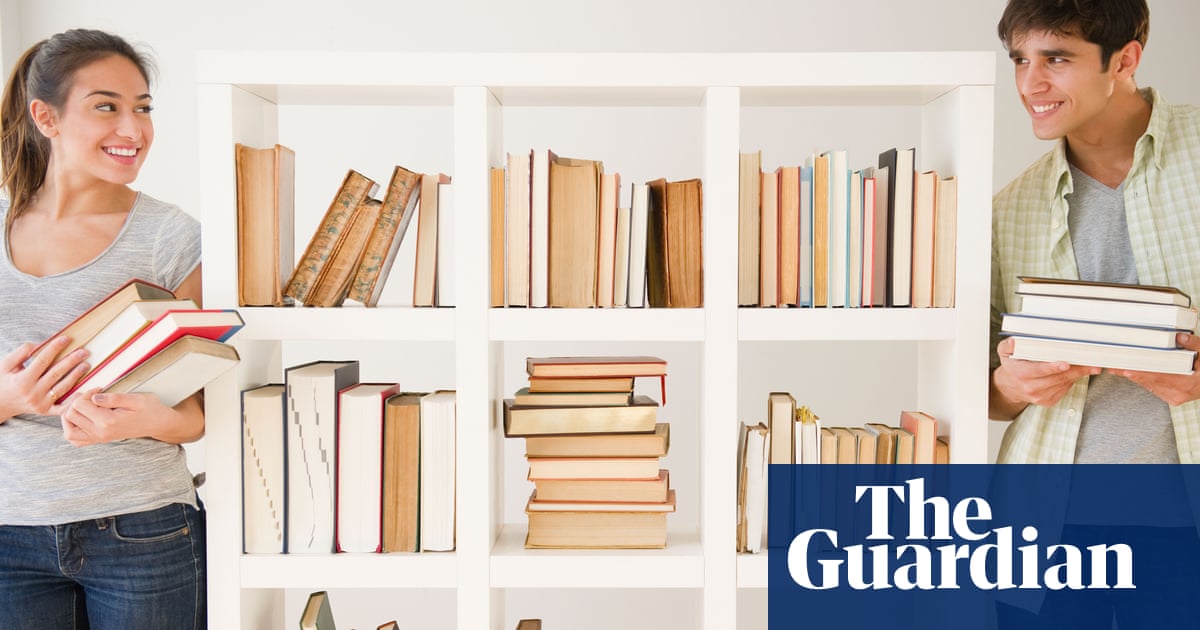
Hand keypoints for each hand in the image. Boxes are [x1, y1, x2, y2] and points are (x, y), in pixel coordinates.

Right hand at [0, 336, 89, 420]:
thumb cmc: (3, 381)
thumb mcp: (6, 365)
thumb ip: (21, 353)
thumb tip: (41, 344)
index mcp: (22, 380)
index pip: (42, 361)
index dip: (55, 348)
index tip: (67, 338)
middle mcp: (32, 393)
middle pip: (56, 373)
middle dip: (71, 361)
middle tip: (84, 351)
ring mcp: (41, 404)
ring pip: (63, 388)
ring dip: (76, 375)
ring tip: (86, 364)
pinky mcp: (46, 411)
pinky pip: (64, 407)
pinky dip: (75, 399)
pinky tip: (86, 390)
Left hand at [60, 390, 174, 446]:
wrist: (158, 424)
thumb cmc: (150, 409)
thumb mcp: (137, 398)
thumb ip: (114, 398)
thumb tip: (95, 397)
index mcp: (108, 422)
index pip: (80, 405)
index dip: (86, 393)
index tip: (99, 389)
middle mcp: (100, 433)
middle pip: (70, 416)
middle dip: (76, 402)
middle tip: (91, 395)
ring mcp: (99, 438)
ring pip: (68, 431)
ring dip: (70, 416)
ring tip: (83, 406)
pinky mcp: (99, 439)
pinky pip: (75, 440)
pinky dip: (72, 429)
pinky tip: (81, 418)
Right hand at [991, 336, 1100, 416]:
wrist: (1010, 387)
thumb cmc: (1012, 366)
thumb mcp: (1004, 353)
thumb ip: (1008, 346)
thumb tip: (1013, 342)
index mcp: (1020, 373)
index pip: (1038, 370)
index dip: (1053, 367)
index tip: (1066, 363)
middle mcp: (1030, 387)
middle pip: (1057, 378)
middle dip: (1076, 370)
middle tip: (1092, 364)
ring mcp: (1039, 397)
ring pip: (1064, 384)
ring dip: (1078, 375)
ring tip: (1090, 366)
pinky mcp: (1048, 401)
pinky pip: (1065, 389)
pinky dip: (1072, 380)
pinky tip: (1075, 373)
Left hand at [1112, 332, 1199, 405]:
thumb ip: (1195, 345)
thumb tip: (1180, 337)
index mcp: (1188, 382)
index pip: (1159, 376)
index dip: (1141, 373)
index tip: (1126, 370)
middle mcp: (1180, 392)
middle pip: (1150, 381)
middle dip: (1130, 372)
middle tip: (1113, 365)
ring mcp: (1175, 397)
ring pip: (1149, 385)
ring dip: (1133, 376)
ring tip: (1116, 367)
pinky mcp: (1172, 398)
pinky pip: (1153, 388)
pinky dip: (1143, 379)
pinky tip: (1131, 372)